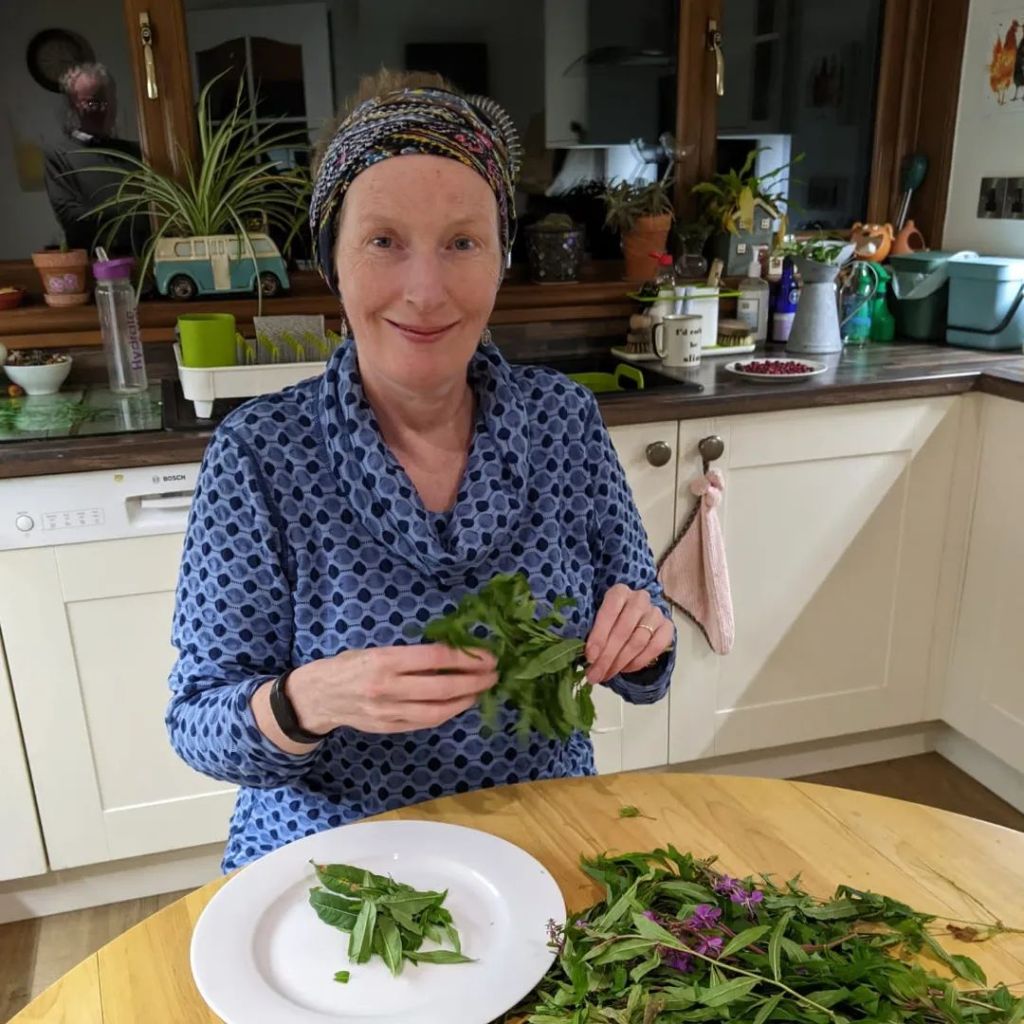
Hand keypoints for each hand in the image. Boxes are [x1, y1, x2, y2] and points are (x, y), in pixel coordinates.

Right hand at [286, 645, 498, 734]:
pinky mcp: (388, 729)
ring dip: (465, 701)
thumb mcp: (376, 649)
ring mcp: (388, 713)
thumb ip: (409, 654)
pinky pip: (424, 723)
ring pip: (437, 711)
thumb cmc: (348, 665)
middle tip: (494, 675)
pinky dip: (446, 714)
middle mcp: (387, 688)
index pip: (436, 659)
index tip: (487, 656)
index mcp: (384, 660)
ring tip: (481, 691)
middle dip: (474, 681)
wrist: (316, 697)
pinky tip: (459, 704)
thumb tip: (452, 652)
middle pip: (442, 688)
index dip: (466, 658)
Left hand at [584, 584, 673, 683]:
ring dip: (620, 662)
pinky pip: (655, 648)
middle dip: (607, 657)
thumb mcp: (599, 619)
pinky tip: (625, 669)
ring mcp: (655, 612)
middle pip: (623, 630)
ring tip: (606, 675)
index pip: (608, 612)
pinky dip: (638, 662)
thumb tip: (582, 657)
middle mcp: (639, 599)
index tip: (590, 657)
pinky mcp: (667, 627)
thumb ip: (592, 633)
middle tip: (595, 675)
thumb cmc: (612, 619)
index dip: (599, 636)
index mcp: (619, 592)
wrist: (637, 618)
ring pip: (638, 641)